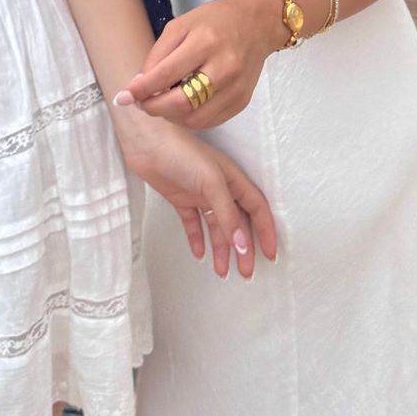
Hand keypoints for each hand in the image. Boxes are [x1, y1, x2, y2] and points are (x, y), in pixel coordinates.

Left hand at [113, 107, 276, 278]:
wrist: (147, 143)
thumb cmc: (181, 152)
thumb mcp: (212, 182)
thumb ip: (227, 215)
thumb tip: (242, 244)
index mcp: (233, 181)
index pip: (257, 210)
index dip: (265, 232)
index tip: (269, 255)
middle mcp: (219, 189)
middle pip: (238, 223)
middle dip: (243, 249)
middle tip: (245, 272)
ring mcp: (200, 194)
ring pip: (216, 228)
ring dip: (221, 249)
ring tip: (222, 271)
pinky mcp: (181, 199)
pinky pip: (193, 224)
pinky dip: (197, 239)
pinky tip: (199, 253)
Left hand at [117, 0, 285, 129]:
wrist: (256, 23)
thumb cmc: (214, 21)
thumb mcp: (181, 25)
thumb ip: (158, 54)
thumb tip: (140, 84)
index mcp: (205, 42)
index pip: (166, 74)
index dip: (142, 89)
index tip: (124, 96)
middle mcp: (224, 67)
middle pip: (181, 103)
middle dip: (154, 107)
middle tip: (141, 103)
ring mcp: (236, 88)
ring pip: (195, 118)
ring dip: (170, 116)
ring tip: (161, 103)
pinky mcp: (242, 101)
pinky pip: (209, 121)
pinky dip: (189, 118)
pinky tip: (180, 106)